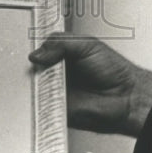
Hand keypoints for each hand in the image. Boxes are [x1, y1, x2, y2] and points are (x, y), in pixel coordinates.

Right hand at [29, 32, 151, 136]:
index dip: (32, 47)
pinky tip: (42, 95)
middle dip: (30, 66)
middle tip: (33, 63)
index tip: (25, 44)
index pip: (40, 49)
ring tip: (40, 78)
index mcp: (62, 54)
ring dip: (33, 84)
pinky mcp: (56, 109)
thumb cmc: (114, 71)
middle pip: (33, 68)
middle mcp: (57, 72)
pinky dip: (38, 103)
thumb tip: (37, 53)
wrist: (126, 98)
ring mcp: (55, 91)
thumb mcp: (87, 45)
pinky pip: (41, 107)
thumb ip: (61, 43)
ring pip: (34, 87)